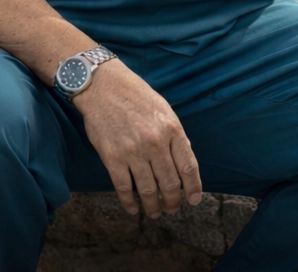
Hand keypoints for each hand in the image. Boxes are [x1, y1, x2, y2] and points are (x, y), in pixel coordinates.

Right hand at [72, 61, 202, 217]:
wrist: (103, 86)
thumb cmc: (135, 96)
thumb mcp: (164, 110)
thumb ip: (175, 136)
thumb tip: (183, 162)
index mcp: (172, 129)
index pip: (188, 167)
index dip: (193, 187)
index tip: (193, 200)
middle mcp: (155, 143)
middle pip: (169, 183)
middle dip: (172, 201)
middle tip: (172, 209)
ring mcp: (133, 152)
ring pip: (148, 190)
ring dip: (153, 206)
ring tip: (155, 212)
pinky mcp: (112, 158)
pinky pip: (124, 188)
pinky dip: (129, 202)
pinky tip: (133, 209)